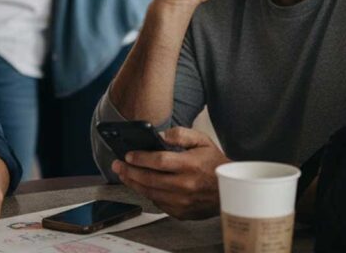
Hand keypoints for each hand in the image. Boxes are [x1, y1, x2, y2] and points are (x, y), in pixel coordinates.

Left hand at [110, 127, 228, 219]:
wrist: (228, 190)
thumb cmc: (214, 164)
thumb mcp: (202, 141)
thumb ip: (181, 134)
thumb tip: (161, 135)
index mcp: (190, 165)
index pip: (159, 161)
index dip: (141, 158)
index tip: (128, 155)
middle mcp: (185, 185)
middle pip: (149, 179)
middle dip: (129, 171)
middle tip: (117, 165)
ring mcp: (183, 201)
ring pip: (150, 193)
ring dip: (133, 183)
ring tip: (124, 175)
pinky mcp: (181, 212)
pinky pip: (158, 203)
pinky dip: (147, 194)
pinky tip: (141, 186)